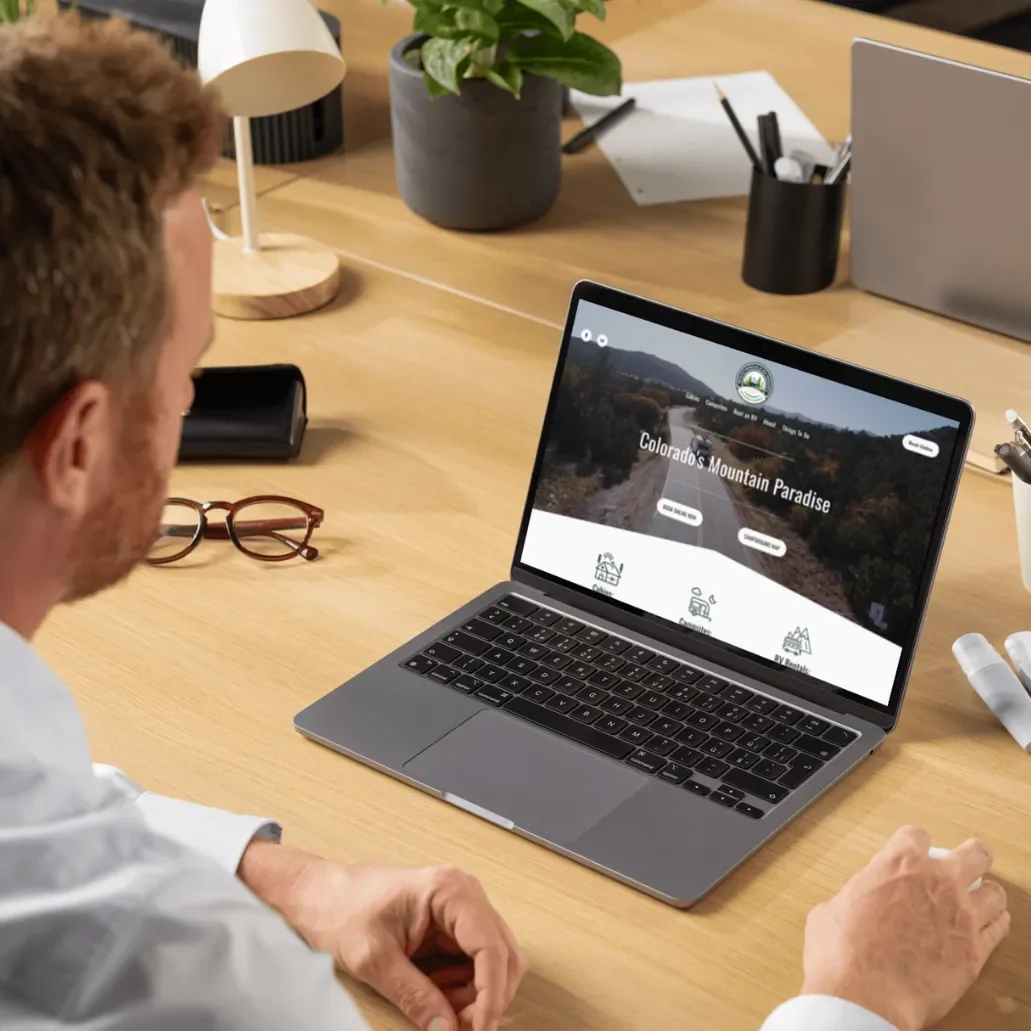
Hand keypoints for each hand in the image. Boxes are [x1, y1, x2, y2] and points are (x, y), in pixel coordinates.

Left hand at [241, 844, 524, 1030]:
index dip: (492, 995)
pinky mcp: (450, 925)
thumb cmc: (339, 908)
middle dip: (487, 998)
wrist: (316, 893)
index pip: (491, 947)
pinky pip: (474, 962)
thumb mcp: (374, 960)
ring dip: (476, 995)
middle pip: (503, 955)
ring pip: (494, 961)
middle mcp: (464, 894)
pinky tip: (437, 998)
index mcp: (450, 890)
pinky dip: (464, 988)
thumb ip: (415, 997)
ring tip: (442, 1013)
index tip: (480, 1030)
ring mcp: (460, 908)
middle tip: (462, 1030)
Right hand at [800, 826, 1009, 1030]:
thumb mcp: (832, 909)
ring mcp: (961, 916)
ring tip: (977, 900)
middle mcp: (935, 883)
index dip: (914, 843)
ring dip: (985, 894)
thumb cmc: (841, 954)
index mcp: (896, 864)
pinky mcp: (975, 952)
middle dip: (972, 856)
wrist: (864, 996)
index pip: (916, 834)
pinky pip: (1000, 929)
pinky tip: (987, 927)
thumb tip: (857, 904)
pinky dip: (995, 924)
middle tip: (965, 864)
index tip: (913, 852)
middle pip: (975, 853)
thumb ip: (856, 896)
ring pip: (995, 893)